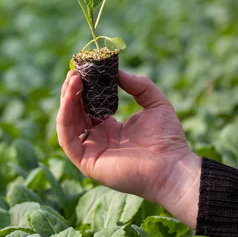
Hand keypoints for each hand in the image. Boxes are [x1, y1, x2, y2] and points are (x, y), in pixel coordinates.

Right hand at [57, 70, 201, 228]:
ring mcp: (90, 151)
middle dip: (72, 92)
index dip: (84, 89)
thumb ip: (139, 85)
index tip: (84, 70)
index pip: (88, 106)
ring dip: (66, 101)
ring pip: (67, 124)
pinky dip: (64, 117)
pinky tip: (71, 99)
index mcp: (110, 128)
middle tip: (75, 72)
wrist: (173, 166)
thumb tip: (118, 72)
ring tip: (73, 80)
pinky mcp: (86, 162)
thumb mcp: (156, 103)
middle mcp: (97, 139)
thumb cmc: (168, 139)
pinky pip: (67, 138)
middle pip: (74, 113)